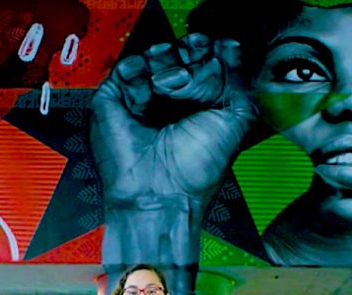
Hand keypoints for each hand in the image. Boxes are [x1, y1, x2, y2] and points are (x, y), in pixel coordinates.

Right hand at [91, 33, 254, 204]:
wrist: (162, 192)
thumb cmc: (197, 168)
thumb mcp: (234, 121)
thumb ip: (238, 82)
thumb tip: (232, 49)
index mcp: (198, 103)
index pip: (203, 60)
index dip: (209, 50)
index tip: (216, 46)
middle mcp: (170, 99)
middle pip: (179, 53)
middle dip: (187, 52)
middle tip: (191, 64)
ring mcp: (141, 98)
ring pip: (152, 56)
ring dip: (165, 61)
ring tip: (171, 82)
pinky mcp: (113, 102)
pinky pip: (125, 69)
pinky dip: (139, 70)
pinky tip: (151, 89)